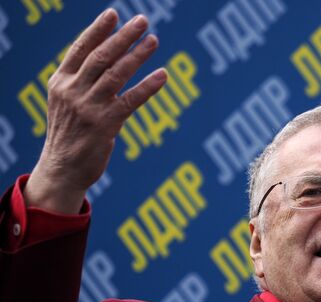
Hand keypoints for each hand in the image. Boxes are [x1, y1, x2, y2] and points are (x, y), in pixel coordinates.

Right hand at [25, 9, 166, 213]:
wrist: (62, 169)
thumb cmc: (69, 133)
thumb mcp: (65, 102)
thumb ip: (81, 80)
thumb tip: (109, 57)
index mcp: (60, 82)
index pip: (80, 49)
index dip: (98, 30)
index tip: (114, 13)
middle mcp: (73, 91)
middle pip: (101, 56)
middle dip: (123, 36)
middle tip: (142, 21)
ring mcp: (89, 108)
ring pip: (117, 74)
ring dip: (138, 55)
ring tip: (154, 41)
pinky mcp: (106, 124)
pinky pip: (131, 100)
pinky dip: (148, 86)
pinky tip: (162, 75)